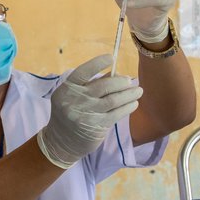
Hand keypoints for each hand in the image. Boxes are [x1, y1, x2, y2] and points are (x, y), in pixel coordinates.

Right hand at [36, 54, 142, 168]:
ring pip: (113, 100)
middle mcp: (74, 100)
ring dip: (129, 94)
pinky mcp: (96, 126)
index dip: (97, 63)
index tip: (111, 58)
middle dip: (120, 82)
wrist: (62, 141)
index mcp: (67, 89)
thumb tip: (116, 74)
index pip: (82, 72)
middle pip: (103, 86)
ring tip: (138, 91)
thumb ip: (92, 84)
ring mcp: (85, 114)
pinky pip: (116, 114)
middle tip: (129, 81)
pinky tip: (133, 104)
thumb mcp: (74, 96)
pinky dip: (127, 107)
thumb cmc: (71, 113)